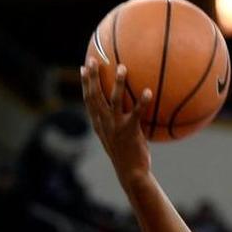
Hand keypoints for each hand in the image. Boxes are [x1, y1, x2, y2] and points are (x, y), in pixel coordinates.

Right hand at [79, 59, 153, 183]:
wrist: (131, 173)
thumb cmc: (127, 155)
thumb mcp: (118, 137)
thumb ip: (117, 123)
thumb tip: (126, 109)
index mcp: (99, 124)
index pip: (88, 99)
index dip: (85, 83)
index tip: (83, 67)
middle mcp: (104, 123)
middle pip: (94, 96)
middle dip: (92, 77)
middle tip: (93, 59)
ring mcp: (116, 127)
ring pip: (114, 100)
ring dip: (118, 83)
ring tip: (122, 67)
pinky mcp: (130, 131)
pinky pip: (136, 113)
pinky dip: (142, 102)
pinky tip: (149, 91)